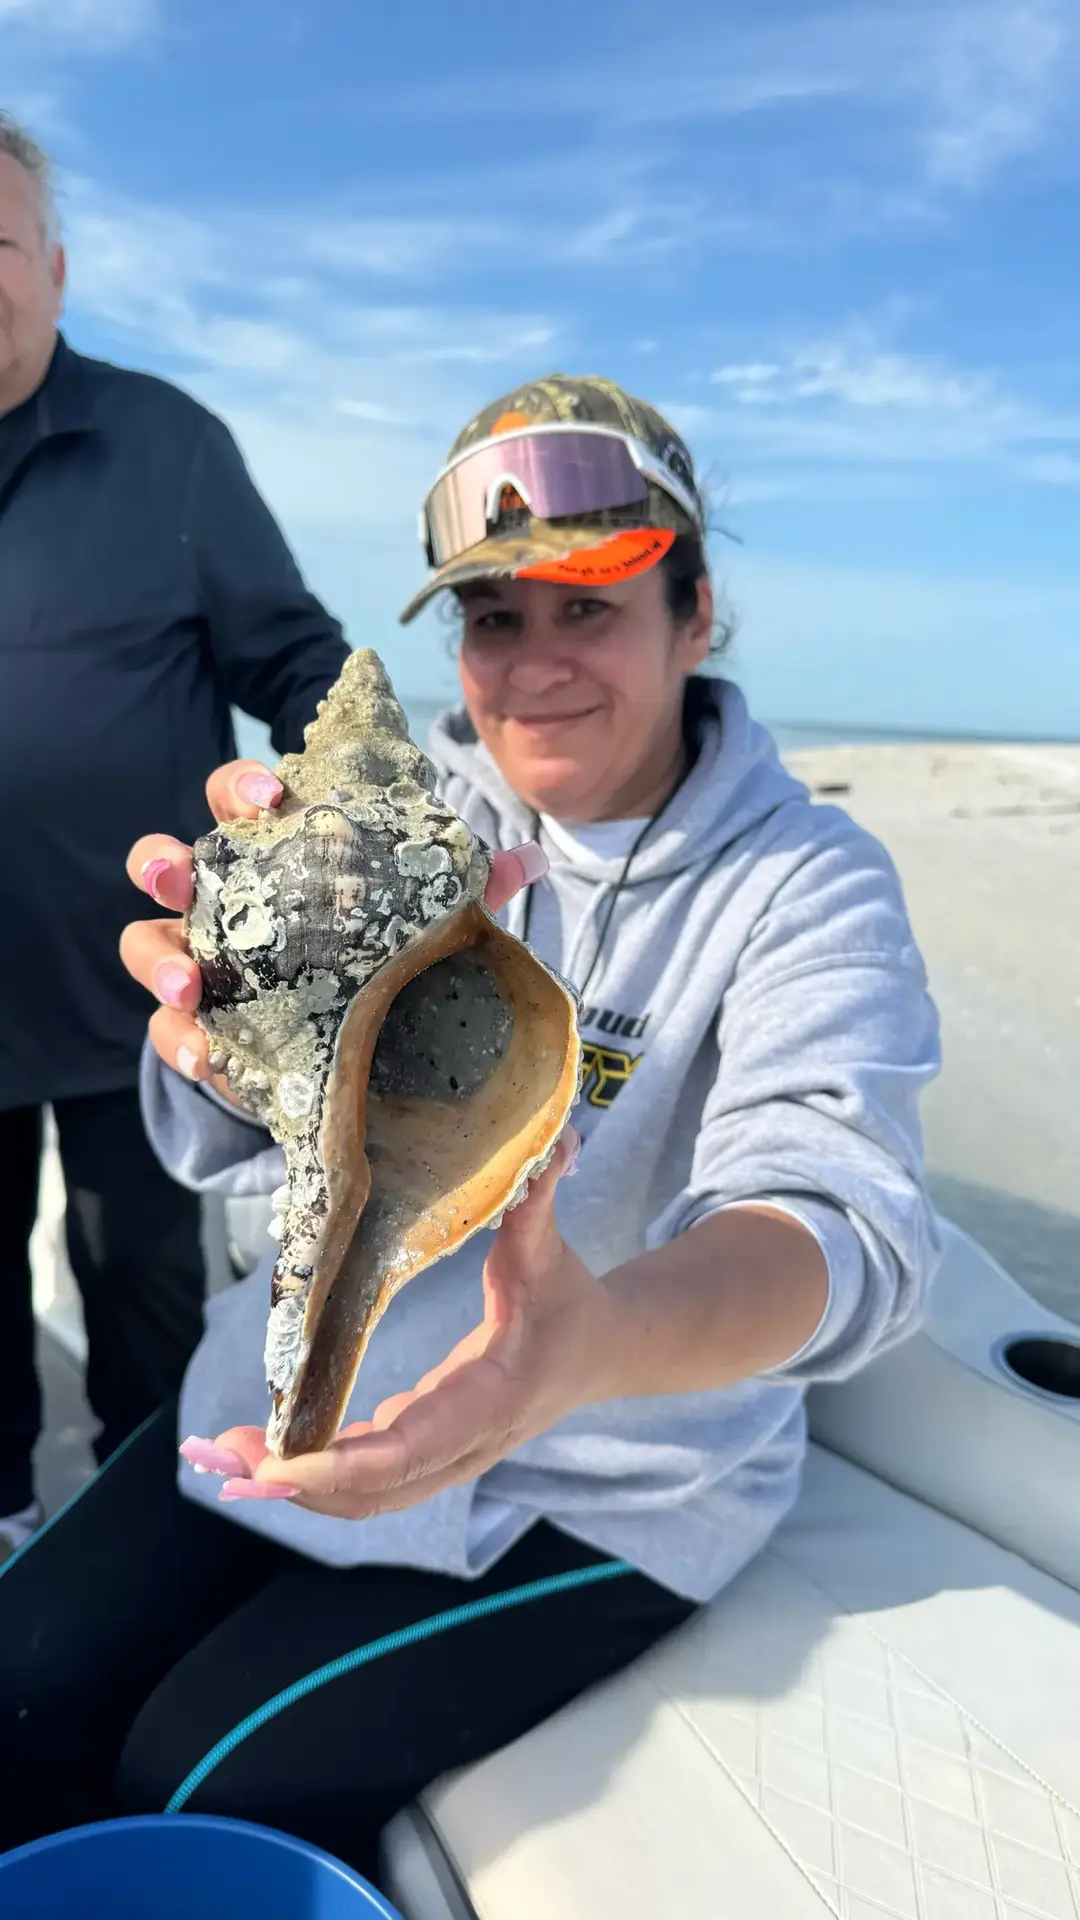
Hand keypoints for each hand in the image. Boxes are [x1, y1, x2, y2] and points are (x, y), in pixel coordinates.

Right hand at [121, 757, 548, 1102]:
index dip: (242, 787)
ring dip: (158, 956)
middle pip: (168, 864)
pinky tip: (204, 1054)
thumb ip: (464, 892)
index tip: (268, 794)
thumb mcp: (422, 920)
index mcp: (269, 853)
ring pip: (147, 942)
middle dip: (165, 863)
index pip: (237, 803)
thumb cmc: (375, 951)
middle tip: (181, 871)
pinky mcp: (197, 1028)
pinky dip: (180, 1041)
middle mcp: (219, 901)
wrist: (353, 1045)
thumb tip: (528, 861)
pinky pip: (170, 1030)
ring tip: (187, 980)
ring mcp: (199, 963)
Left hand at [181, 1126, 616, 1517]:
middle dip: (298, 1484)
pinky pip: (369, 1481)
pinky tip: (265, 1451)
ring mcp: (448, 1457)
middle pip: (377, 1492)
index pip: (413, 1448)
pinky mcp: (430, 1452)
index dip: (346, 1464)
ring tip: (226, 1453)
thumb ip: (538, 1198)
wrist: (604, 1352)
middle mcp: (468, 1444)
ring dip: (296, 1486)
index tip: (284, 1465)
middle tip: (226, 1454)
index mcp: (493, 1398)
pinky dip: (314, 1476)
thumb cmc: (569, 1297)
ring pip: (367, 1497)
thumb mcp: (549, 1248)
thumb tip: (552, 1138)